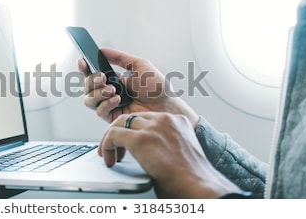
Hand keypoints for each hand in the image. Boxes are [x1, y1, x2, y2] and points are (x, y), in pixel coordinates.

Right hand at [78, 48, 198, 126]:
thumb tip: (101, 49)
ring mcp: (110, 106)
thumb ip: (119, 57)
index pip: (93, 74)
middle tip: (103, 78)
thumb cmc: (157, 87)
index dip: (85, 68)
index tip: (82, 62)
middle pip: (87, 87)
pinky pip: (99, 111)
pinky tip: (117, 100)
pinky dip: (106, 104)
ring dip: (98, 93)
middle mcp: (109, 92)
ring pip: (89, 100)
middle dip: (91, 80)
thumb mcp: (138, 64)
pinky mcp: (113, 118)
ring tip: (113, 90)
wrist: (166, 105)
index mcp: (114, 79)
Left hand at [99, 112, 239, 197]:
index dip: (133, 131)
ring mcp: (153, 127)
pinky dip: (106, 145)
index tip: (128, 146)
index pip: (147, 118)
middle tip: (114, 150)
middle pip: (131, 118)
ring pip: (120, 123)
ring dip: (111, 140)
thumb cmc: (192, 177)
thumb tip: (149, 153)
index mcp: (177, 121)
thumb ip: (166, 143)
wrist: (198, 186)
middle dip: (119, 133)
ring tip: (109, 155)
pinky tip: (108, 158)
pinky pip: (114, 134)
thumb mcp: (180, 151)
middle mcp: (165, 119)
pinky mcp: (140, 139)